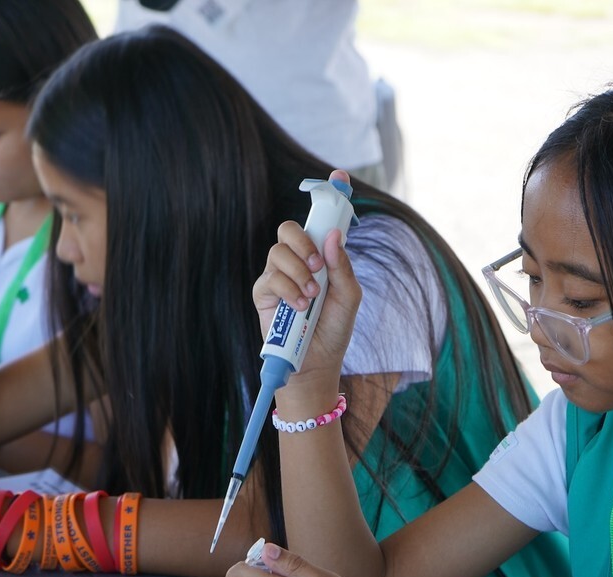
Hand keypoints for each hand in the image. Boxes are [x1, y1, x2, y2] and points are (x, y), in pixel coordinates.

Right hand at [251, 170, 363, 391]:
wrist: (314, 363)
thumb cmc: (333, 331)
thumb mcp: (349, 298)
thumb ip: (342, 267)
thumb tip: (332, 236)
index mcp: (321, 257)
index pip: (321, 221)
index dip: (329, 195)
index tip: (339, 177)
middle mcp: (298, 261)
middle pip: (289, 228)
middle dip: (303, 242)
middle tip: (318, 265)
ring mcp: (278, 275)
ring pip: (278, 251)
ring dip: (298, 272)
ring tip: (311, 297)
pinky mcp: (263, 292)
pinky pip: (270, 276)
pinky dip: (287, 289)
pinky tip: (299, 307)